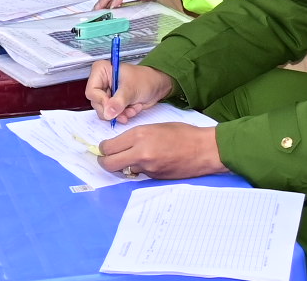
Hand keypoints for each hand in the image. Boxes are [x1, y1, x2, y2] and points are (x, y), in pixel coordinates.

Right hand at [87, 61, 174, 122]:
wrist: (157, 86)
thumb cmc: (145, 79)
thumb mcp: (131, 89)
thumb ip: (118, 102)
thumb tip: (108, 113)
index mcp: (101, 71)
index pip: (92, 91)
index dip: (101, 101)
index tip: (113, 107)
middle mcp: (101, 82)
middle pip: (97, 103)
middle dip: (113, 110)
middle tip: (125, 112)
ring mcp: (107, 93)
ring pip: (105, 112)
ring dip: (120, 114)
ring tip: (133, 109)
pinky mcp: (113, 103)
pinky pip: (113, 115)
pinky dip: (124, 115)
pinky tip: (134, 109)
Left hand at [96, 123, 225, 179]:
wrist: (204, 149)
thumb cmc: (182, 133)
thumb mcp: (155, 127)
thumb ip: (136, 137)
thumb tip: (121, 145)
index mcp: (139, 136)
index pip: (108, 147)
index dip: (103, 149)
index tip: (104, 148)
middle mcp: (140, 153)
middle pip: (110, 164)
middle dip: (104, 162)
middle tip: (105, 159)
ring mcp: (148, 169)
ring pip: (125, 170)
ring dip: (124, 166)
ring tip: (133, 158)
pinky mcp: (155, 179)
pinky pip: (141, 174)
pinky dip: (140, 169)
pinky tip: (151, 162)